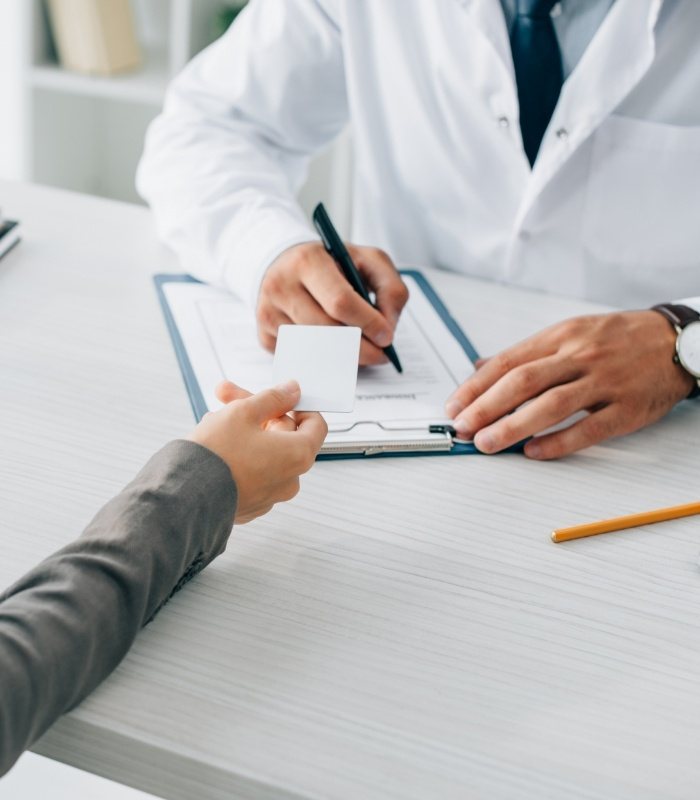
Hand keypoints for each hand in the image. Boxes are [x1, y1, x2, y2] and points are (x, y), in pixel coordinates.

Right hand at [189, 380, 327, 522]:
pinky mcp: (250, 505)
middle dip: (256, 412)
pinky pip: (251, 472)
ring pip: (263, 452)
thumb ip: (272, 398)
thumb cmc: (216, 455)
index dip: (297, 405)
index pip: (315, 424)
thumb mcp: (243, 412)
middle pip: (283, 435)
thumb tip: (292, 390)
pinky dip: (238, 456)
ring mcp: (270, 496)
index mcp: (298, 455)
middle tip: (226, 396)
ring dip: (242, 431)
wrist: (184, 497)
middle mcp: (290, 479)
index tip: (277, 396)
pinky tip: (214, 445)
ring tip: (212, 420)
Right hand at [257, 241, 408, 365]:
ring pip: (313, 349)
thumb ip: (390, 288)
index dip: (367, 324)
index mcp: (307, 261)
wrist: (284, 262)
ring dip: (342, 356)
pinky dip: (321, 357)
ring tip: (359, 349)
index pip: (340, 301)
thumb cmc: (330, 263)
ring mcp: (268, 312)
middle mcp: (281, 285)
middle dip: (360, 348)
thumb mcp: (367, 260)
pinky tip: (331, 346)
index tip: (386, 337)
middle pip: (327, 331)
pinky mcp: (264, 334)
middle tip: (379, 354)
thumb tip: (388, 327)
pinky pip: (299, 357)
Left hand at [445, 311, 693, 459]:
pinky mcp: (627, 408)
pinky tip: (533, 452)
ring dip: (513, 426)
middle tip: (462, 428)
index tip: (455, 406)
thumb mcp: (569, 332)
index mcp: (560, 337)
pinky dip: (558, 442)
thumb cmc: (617, 339)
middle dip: (485, 407)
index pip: (507, 362)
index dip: (475, 386)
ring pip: (552, 405)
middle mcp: (579, 356)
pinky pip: (589, 428)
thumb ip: (526, 353)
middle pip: (522, 382)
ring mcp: (604, 382)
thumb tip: (480, 367)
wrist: (675, 341)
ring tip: (488, 443)